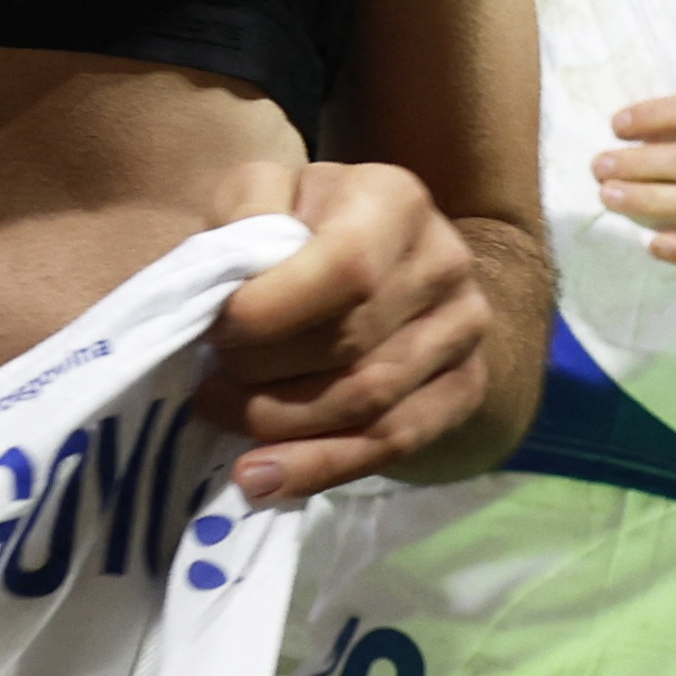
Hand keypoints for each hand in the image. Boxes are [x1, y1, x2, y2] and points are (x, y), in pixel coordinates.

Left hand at [199, 160, 498, 500]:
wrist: (395, 266)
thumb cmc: (306, 226)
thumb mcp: (264, 195)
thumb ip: (241, 220)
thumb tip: (222, 295)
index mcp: (392, 201)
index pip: (344, 270)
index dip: (271, 313)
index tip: (214, 333)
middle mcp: (443, 261)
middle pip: (350, 344)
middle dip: (263, 374)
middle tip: (210, 381)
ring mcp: (464, 329)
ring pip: (368, 402)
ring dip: (280, 425)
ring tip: (223, 419)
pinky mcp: (466, 387)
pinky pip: (392, 443)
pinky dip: (318, 467)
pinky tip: (262, 479)